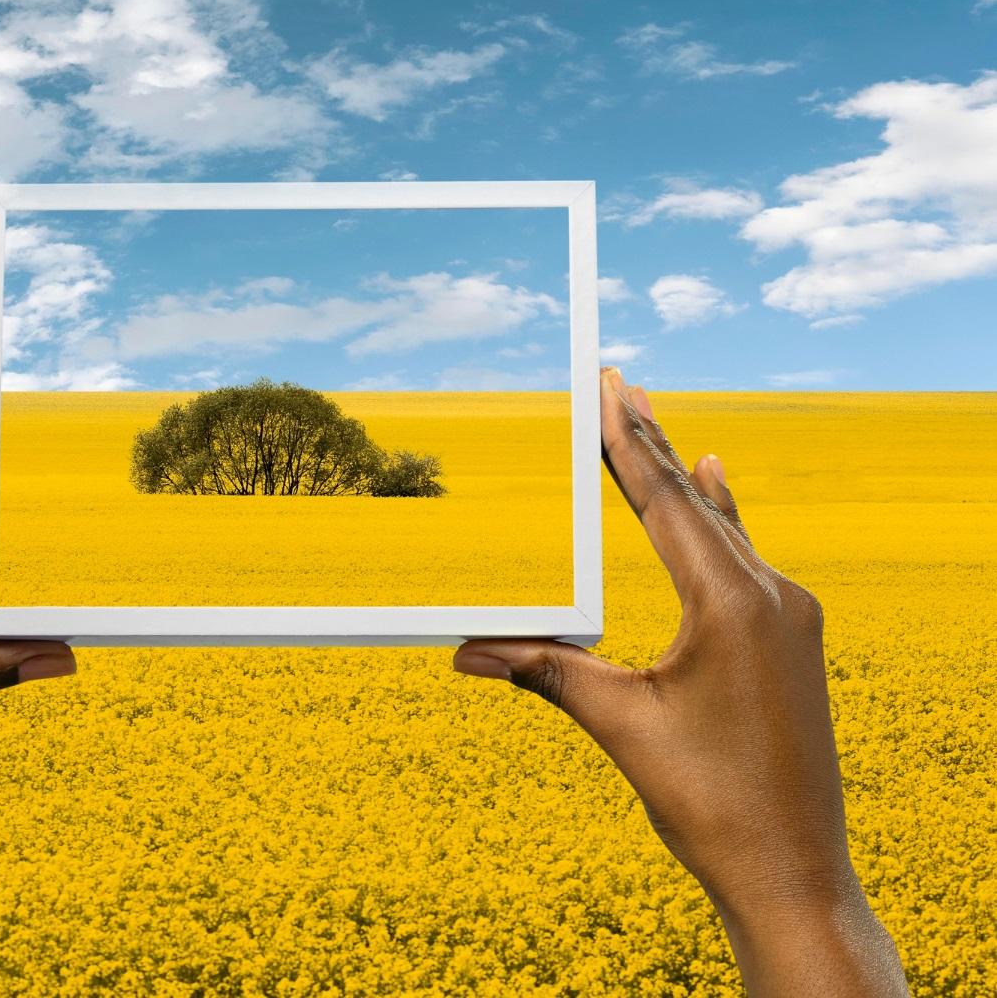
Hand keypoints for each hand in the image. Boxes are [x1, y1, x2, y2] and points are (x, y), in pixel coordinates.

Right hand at [454, 368, 906, 995]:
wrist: (791, 872)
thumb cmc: (709, 803)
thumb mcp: (618, 725)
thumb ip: (545, 671)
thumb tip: (463, 650)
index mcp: (732, 604)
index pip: (665, 503)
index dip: (628, 444)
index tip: (608, 388)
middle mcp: (772, 597)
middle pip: (696, 503)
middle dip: (650, 444)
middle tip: (620, 382)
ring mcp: (790, 619)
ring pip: (725, 529)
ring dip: (682, 480)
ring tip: (655, 424)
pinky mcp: (791, 644)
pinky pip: (748, 560)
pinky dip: (722, 520)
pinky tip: (719, 488)